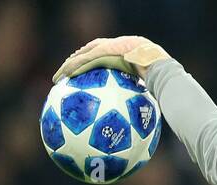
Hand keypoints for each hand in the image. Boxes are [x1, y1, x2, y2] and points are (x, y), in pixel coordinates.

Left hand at [52, 36, 170, 83]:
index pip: (103, 53)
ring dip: (68, 67)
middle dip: (76, 60)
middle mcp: (112, 46)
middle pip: (88, 52)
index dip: (91, 59)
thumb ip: (143, 88)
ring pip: (82, 57)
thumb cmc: (158, 74)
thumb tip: (148, 107)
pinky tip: (64, 76)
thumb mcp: (149, 81)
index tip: (83, 68)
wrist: (156, 63)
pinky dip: (73, 68)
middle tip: (66, 72)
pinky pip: (84, 62)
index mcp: (123, 51)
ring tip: (58, 77)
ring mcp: (106, 48)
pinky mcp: (102, 53)